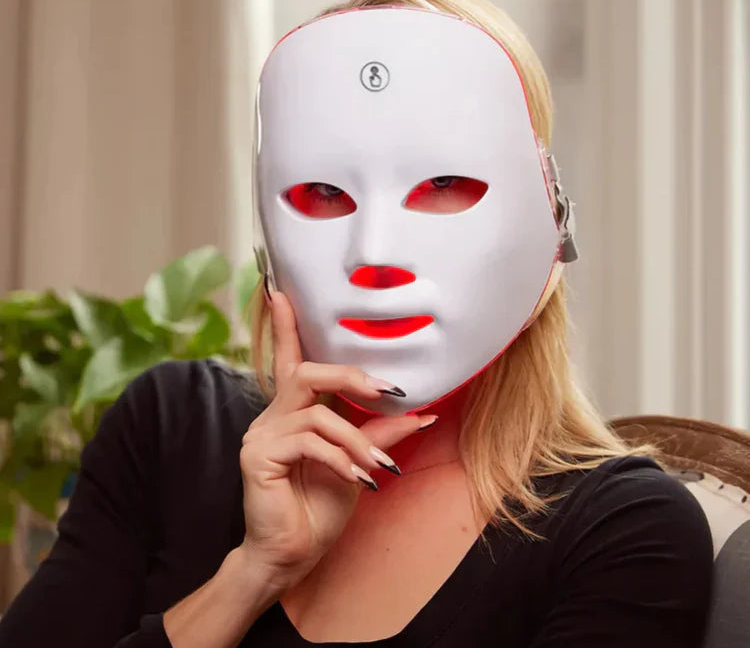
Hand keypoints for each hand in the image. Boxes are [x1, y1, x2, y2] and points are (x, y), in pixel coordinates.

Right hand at [237, 288, 433, 587]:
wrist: (290, 556)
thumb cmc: (319, 508)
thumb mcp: (358, 463)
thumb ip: (378, 433)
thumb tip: (420, 412)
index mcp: (293, 412)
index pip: (289, 359)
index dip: (285, 325)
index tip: (280, 291)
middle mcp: (273, 416)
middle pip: (306, 372)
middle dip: (350, 376)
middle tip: (388, 390)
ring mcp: (262, 435)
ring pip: (316, 411)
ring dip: (356, 438)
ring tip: (379, 465)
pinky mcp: (259, 456)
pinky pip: (309, 441)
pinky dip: (342, 457)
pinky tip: (360, 479)